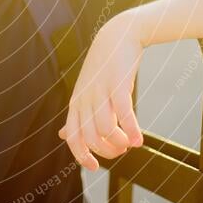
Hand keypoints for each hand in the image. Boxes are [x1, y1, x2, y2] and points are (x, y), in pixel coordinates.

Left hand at [58, 12, 144, 170]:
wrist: (118, 36)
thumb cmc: (103, 67)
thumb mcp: (84, 92)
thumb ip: (76, 115)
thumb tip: (62, 135)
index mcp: (76, 103)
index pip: (72, 137)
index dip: (81, 156)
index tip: (95, 167)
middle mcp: (85, 99)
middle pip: (90, 137)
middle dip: (106, 151)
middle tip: (121, 149)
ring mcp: (100, 92)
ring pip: (105, 129)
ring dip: (119, 143)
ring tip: (130, 144)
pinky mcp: (118, 84)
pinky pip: (123, 113)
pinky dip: (131, 131)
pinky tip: (139, 140)